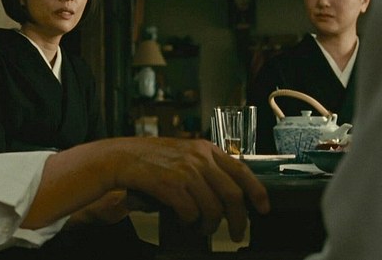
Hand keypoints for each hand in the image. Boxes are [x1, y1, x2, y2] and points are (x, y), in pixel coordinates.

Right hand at [24, 136, 268, 241]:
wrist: (118, 158)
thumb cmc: (149, 158)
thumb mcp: (182, 153)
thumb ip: (203, 166)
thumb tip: (226, 192)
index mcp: (206, 149)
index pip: (242, 170)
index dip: (257, 192)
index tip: (263, 209)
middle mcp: (199, 158)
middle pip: (232, 195)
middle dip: (238, 219)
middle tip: (236, 233)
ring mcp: (185, 171)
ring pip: (212, 208)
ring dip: (210, 225)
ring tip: (203, 230)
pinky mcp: (171, 186)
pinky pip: (190, 213)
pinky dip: (190, 222)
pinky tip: (184, 221)